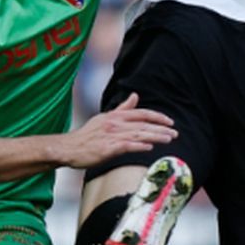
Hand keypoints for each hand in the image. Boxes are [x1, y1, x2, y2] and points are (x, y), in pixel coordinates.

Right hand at [58, 93, 176, 167]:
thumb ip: (122, 108)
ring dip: (155, 137)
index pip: (141, 113)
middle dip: (161, 128)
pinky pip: (126, 146)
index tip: (169, 122)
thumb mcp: (105, 117)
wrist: (69, 148)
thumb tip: (135, 95)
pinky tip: (149, 148)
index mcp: (115, 116)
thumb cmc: (88, 135)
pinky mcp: (107, 148)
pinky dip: (138, 146)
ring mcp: (111, 136)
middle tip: (175, 133)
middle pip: (143, 125)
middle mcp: (115, 123)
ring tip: (168, 139)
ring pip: (138, 135)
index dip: (157, 117)